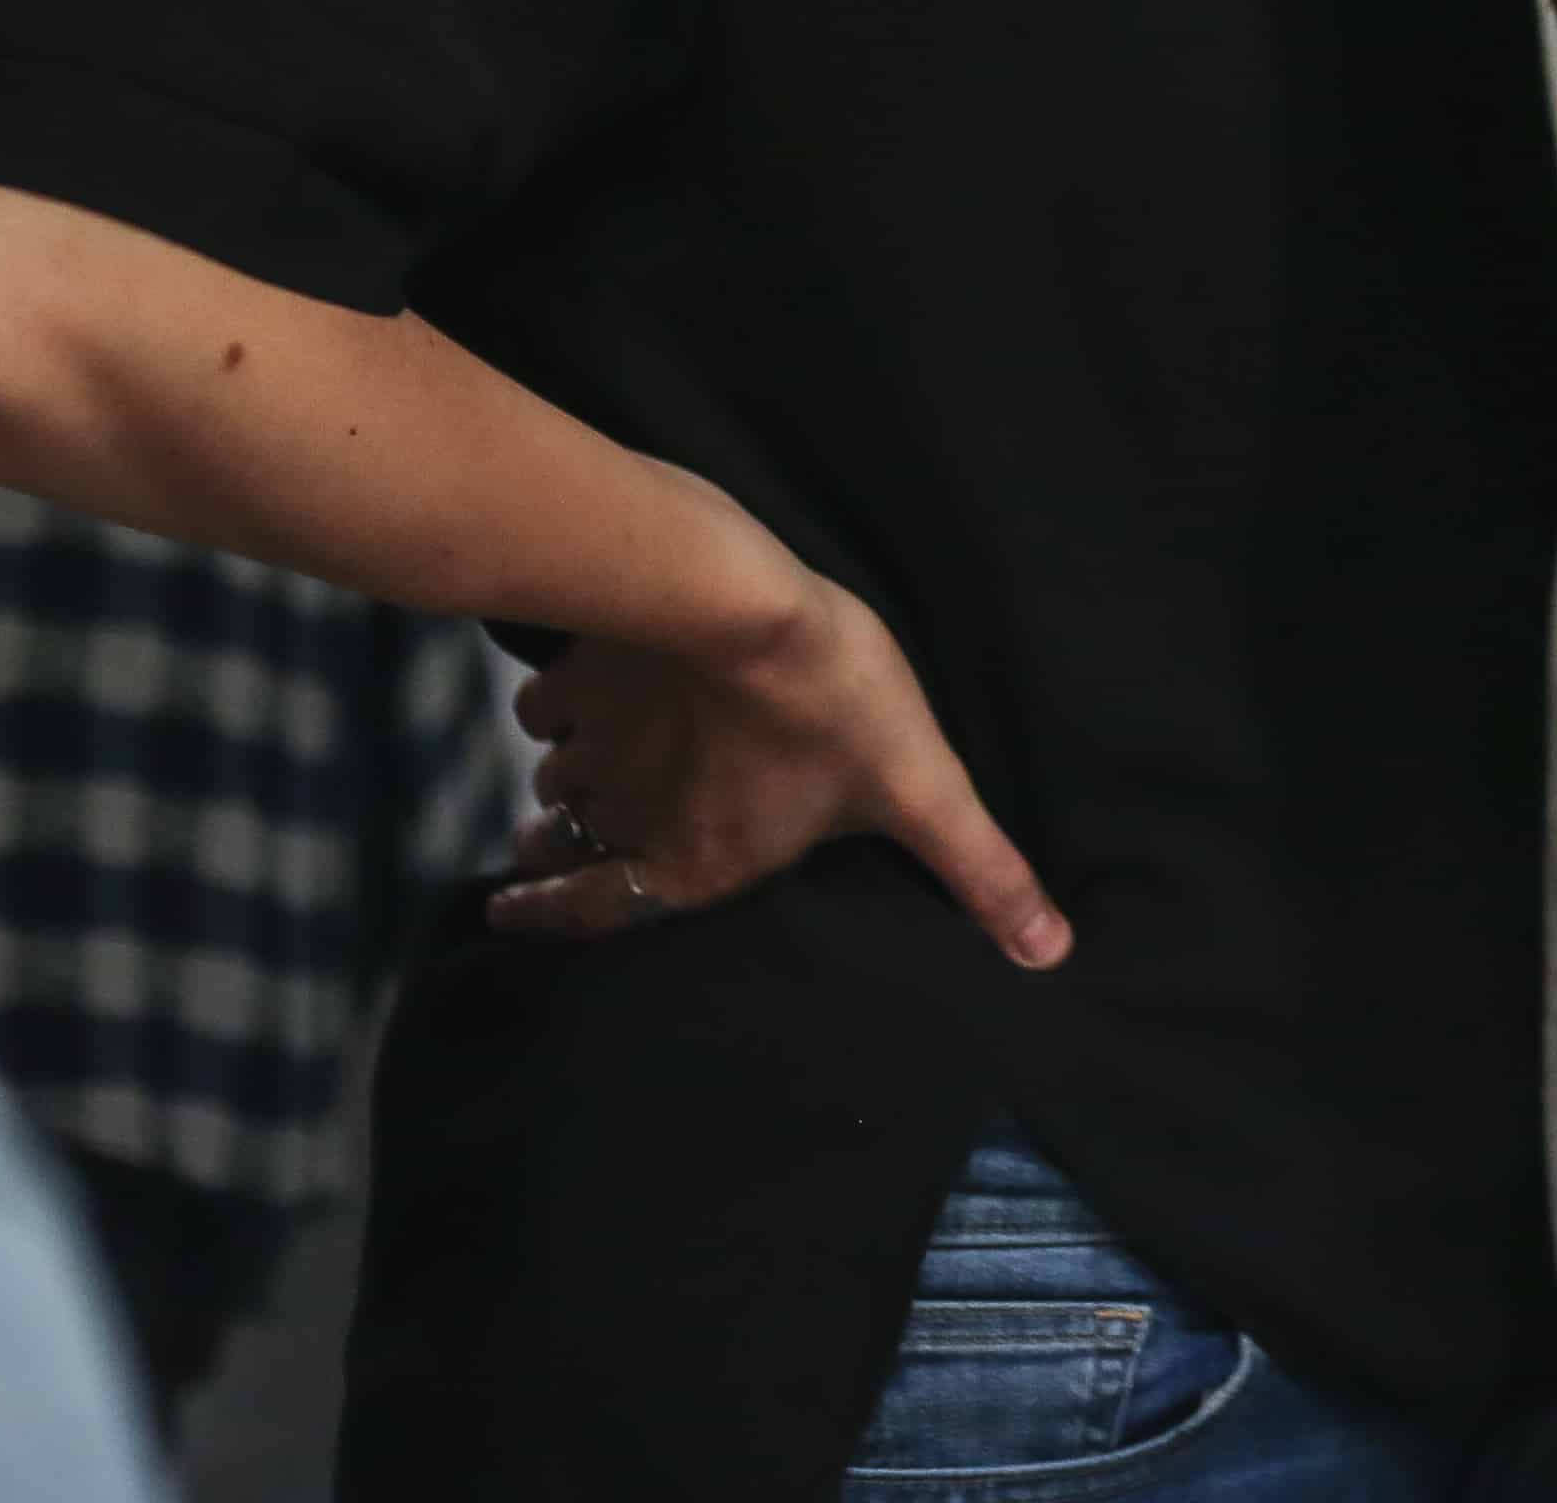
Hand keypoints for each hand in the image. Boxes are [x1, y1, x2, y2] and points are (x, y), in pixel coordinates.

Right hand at [490, 537, 1066, 966]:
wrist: (742, 603)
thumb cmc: (839, 705)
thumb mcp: (924, 792)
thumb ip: (979, 873)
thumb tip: (1051, 953)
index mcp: (696, 864)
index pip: (598, 912)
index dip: (551, 918)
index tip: (506, 913)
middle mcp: (627, 816)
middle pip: (565, 845)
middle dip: (551, 852)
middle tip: (536, 851)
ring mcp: (596, 743)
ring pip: (556, 774)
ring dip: (561, 777)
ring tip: (567, 772)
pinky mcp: (583, 672)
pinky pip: (546, 703)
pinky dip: (553, 706)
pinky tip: (573, 692)